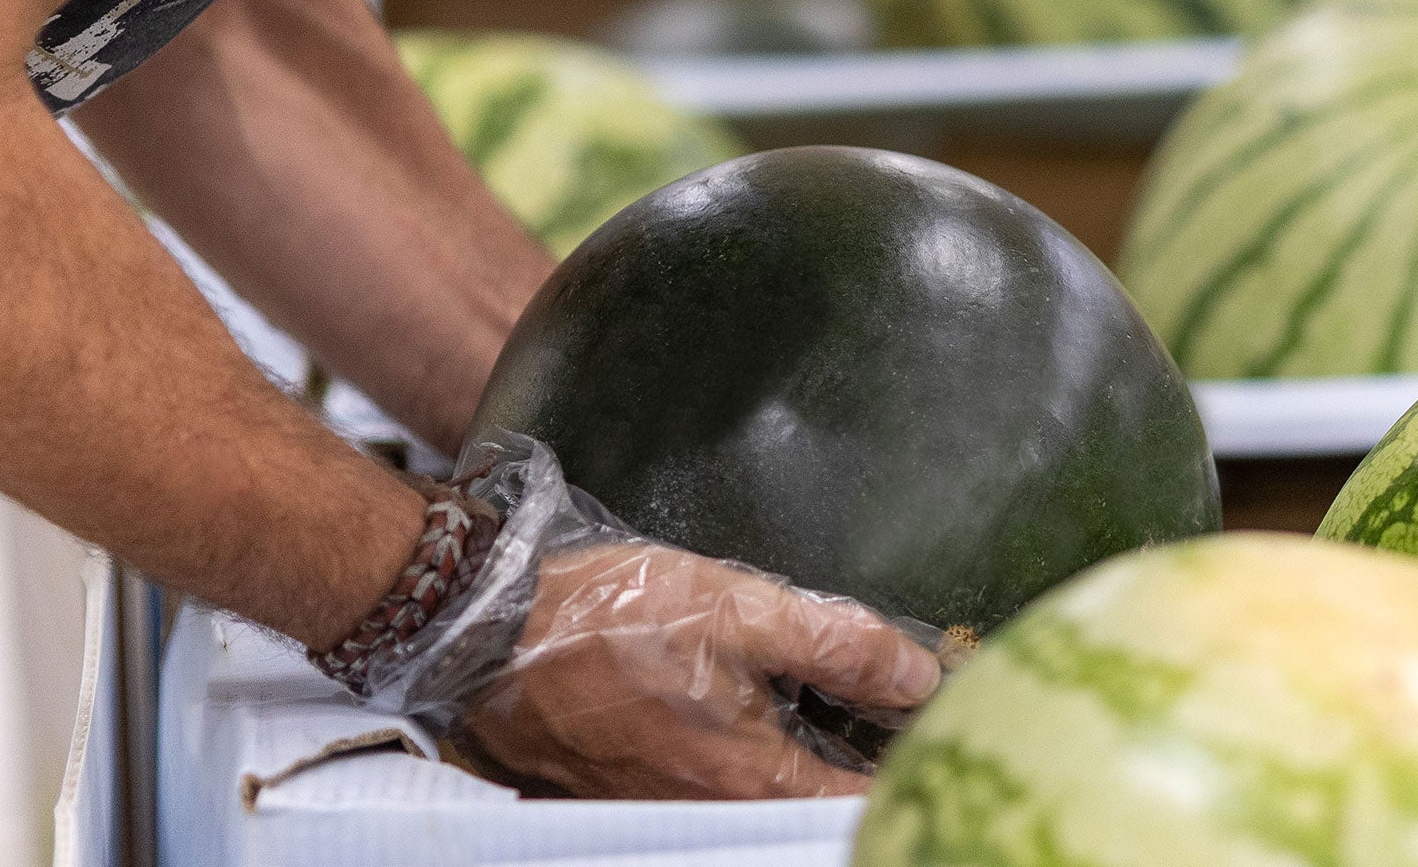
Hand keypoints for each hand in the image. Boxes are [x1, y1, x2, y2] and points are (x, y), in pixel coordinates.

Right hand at [454, 542, 942, 799]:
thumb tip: (918, 674)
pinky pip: (707, 787)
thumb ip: (838, 643)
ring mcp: (662, 808)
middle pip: (810, 806)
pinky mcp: (627, 791)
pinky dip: (742, 755)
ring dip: (800, 757)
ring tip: (825, 700)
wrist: (484, 628)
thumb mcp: (738, 606)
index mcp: (747, 778)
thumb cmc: (604, 615)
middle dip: (856, 763)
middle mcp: (706, 811)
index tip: (933, 727)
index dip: (907, 764)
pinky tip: (747, 704)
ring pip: (760, 799)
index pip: (859, 802)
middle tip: (886, 709)